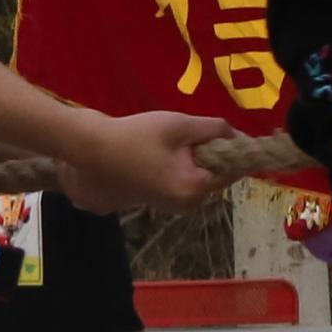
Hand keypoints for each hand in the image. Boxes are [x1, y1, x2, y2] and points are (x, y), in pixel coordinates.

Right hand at [66, 111, 225, 213]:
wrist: (93, 150)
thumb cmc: (135, 136)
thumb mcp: (179, 124)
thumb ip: (215, 128)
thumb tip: (238, 135)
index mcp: (194, 188)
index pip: (234, 170)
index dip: (232, 148)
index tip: (216, 131)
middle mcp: (188, 204)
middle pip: (217, 175)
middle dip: (210, 154)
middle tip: (186, 134)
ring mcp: (173, 206)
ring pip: (200, 178)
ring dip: (195, 160)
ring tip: (169, 143)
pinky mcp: (161, 202)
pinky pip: (184, 182)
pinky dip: (181, 167)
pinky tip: (160, 153)